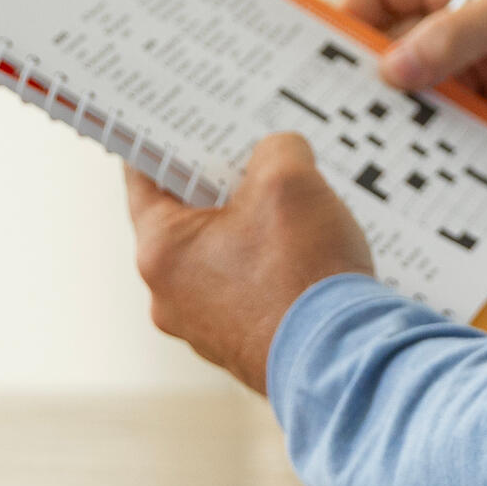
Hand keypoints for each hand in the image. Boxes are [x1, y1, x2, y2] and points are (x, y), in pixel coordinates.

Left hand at [128, 136, 371, 388]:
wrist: (343, 363)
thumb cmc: (305, 275)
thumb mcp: (290, 178)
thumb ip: (276, 148)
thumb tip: (279, 156)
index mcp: (161, 252)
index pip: (143, 178)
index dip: (164, 142)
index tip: (180, 122)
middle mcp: (170, 298)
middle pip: (187, 220)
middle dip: (223, 188)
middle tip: (257, 162)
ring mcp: (206, 330)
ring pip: (221, 259)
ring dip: (252, 233)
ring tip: (296, 215)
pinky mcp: (243, 348)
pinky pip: (248, 293)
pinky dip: (272, 272)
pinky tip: (309, 260)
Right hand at [344, 0, 486, 170]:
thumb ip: (456, 36)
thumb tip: (390, 70)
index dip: (346, 23)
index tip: (318, 64)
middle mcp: (456, 10)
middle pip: (390, 45)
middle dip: (369, 77)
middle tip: (336, 115)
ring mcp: (473, 59)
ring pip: (414, 89)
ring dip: (398, 115)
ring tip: (368, 147)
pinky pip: (446, 121)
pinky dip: (431, 140)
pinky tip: (413, 164)